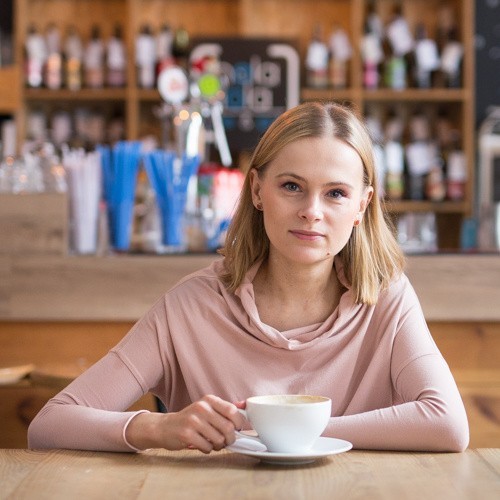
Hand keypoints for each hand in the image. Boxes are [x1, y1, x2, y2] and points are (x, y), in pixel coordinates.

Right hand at [126, 395, 244, 453]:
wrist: (165, 427)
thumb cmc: (191, 420)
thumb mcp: (207, 409)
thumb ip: (224, 409)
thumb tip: (245, 406)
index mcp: (209, 400)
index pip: (232, 411)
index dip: (239, 423)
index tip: (239, 429)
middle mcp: (201, 407)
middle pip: (227, 427)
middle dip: (230, 438)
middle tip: (226, 441)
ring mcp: (193, 420)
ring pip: (218, 439)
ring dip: (219, 445)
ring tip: (213, 443)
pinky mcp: (186, 433)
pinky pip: (207, 447)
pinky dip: (208, 449)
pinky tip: (202, 444)